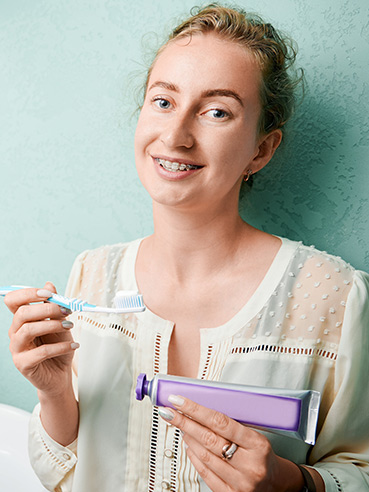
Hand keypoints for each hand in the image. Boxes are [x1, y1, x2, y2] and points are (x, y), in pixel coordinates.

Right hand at [5, 282, 78, 396]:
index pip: (14, 300)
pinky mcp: (23, 364)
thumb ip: (54, 305)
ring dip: (53, 325)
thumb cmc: (58, 347)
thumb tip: (49, 285)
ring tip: (70, 326)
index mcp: (21, 320)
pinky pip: (41, 351)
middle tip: (67, 311)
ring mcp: (16, 349)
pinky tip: (74, 345)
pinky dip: (60, 346)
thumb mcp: (60, 322)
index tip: (50, 294)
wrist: (60, 373)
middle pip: (22, 313)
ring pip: (28, 329)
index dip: (29, 293)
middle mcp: (15, 332)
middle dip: (47, 308)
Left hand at [158, 395, 304, 491]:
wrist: (277, 484)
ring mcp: (239, 483)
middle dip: (184, 422)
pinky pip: (205, 473)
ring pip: (204, 456)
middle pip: (208, 439)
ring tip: (181, 426)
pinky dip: (194, 457)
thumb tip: (201, 409)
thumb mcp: (256, 435)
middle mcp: (249, 466)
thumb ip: (232, 425)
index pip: (221, 422)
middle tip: (169, 411)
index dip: (196, 409)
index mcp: (257, 445)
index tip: (179, 400)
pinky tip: (189, 446)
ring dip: (188, 438)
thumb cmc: (264, 455)